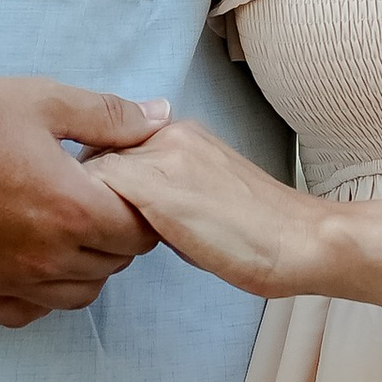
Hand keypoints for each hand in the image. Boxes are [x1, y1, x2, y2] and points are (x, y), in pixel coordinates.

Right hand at [0, 74, 169, 330]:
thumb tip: (159, 117)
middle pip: (111, 265)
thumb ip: (110, 117)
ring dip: (82, 267)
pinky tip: (30, 258)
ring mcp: (4, 282)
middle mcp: (42, 257)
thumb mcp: (48, 101)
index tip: (125, 191)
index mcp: (70, 210)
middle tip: (94, 202)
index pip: (139, 233)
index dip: (140, 211)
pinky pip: (25, 313)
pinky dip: (38, 293)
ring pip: (74, 296)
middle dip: (114, 236)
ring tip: (63, 228)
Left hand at [93, 117, 323, 299]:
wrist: (298, 240)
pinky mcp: (154, 186)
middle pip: (96, 154)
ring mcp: (160, 156)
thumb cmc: (255, 235)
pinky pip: (95, 194)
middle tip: (87, 232)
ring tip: (95, 243)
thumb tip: (123, 206)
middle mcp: (168, 133)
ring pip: (90, 173)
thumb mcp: (202, 196)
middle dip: (83, 192)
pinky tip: (105, 249)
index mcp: (181, 133)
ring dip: (84, 207)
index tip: (98, 213)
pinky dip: (89, 220)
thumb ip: (163, 189)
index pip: (113, 146)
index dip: (97, 182)